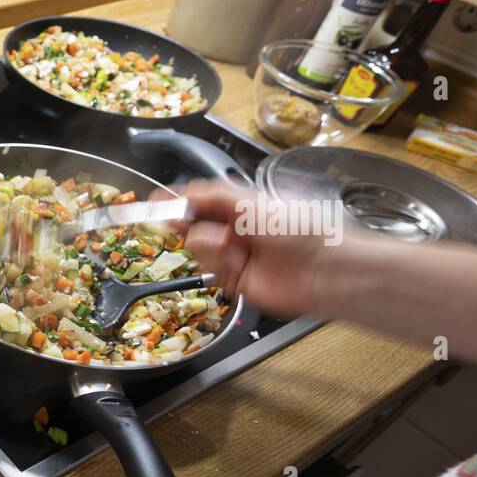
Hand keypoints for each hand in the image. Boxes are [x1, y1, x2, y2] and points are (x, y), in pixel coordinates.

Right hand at [171, 179, 359, 319]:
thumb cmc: (296, 226)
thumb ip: (212, 196)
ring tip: (231, 245)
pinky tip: (238, 262)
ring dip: (209, 244)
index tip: (154, 202)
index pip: (199, 199)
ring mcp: (233, 254)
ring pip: (198, 247)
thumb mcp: (251, 202)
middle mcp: (234, 228)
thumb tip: (179, 196)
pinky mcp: (234, 280)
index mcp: (240, 204)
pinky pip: (210, 270)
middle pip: (192, 224)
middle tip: (178, 220)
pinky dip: (220, 264)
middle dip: (186, 222)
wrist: (322, 268)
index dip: (176, 200)